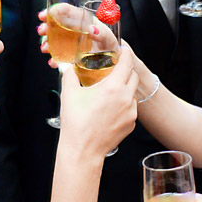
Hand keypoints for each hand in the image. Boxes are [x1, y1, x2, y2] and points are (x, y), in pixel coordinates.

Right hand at [58, 41, 139, 155]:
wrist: (83, 150)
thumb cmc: (76, 123)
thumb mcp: (69, 94)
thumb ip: (70, 75)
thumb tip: (68, 67)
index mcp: (113, 87)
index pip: (127, 63)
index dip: (125, 55)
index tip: (123, 51)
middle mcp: (126, 98)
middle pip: (133, 76)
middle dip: (125, 71)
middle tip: (114, 71)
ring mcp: (131, 112)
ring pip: (132, 93)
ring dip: (124, 89)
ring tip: (109, 94)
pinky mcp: (132, 124)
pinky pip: (131, 109)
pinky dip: (123, 105)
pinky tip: (109, 110)